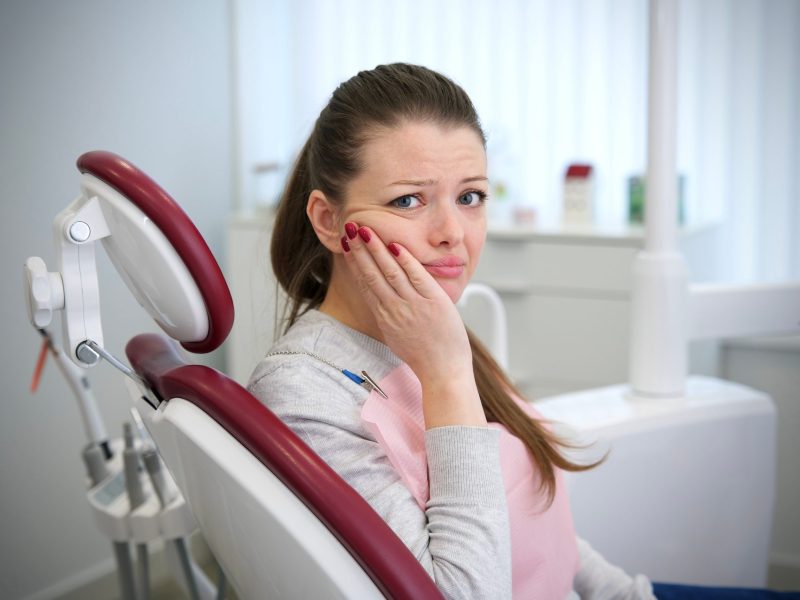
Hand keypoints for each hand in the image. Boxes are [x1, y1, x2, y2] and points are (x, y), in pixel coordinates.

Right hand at [342, 222, 485, 426]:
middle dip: (360, 249)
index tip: (348, 245)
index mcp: (384, 317)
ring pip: (390, 272)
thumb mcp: (397, 336)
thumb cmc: (423, 356)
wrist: (442, 372)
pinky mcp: (432, 303)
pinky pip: (416, 277)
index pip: (365, 284)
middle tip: (350, 228)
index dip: (355, 262)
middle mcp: (394, 310)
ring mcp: (412, 305)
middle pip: (372, 274)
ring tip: (365, 230)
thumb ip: (390, 315)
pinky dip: (406, 260)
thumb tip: (384, 300)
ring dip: (376, 249)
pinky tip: (395, 245)